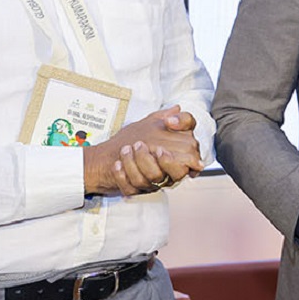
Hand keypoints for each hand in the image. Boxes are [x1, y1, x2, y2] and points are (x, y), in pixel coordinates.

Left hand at [83, 106, 204, 194]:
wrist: (106, 156)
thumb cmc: (134, 139)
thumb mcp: (153, 122)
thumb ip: (166, 116)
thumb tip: (177, 109)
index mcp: (176, 156)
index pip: (192, 158)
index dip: (180, 153)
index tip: (164, 139)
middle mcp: (167, 172)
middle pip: (177, 172)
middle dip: (163, 160)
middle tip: (142, 145)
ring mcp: (152, 182)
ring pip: (154, 179)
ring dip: (139, 164)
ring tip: (126, 150)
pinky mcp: (135, 190)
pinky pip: (132, 189)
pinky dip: (123, 177)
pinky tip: (117, 165)